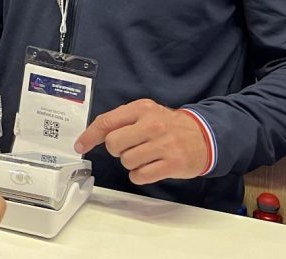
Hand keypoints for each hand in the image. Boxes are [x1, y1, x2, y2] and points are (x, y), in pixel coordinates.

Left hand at [74, 99, 208, 184]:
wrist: (206, 135)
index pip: (107, 122)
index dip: (89, 136)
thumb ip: (122, 120)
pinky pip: (141, 175)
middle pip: (114, 144)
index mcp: (142, 109)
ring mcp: (163, 145)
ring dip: (130, 163)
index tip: (80, 145)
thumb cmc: (169, 125)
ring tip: (144, 156)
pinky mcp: (173, 164)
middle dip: (116, 150)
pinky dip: (139, 175)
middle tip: (128, 148)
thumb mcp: (146, 113)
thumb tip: (93, 135)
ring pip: (126, 161)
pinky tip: (149, 168)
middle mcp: (152, 125)